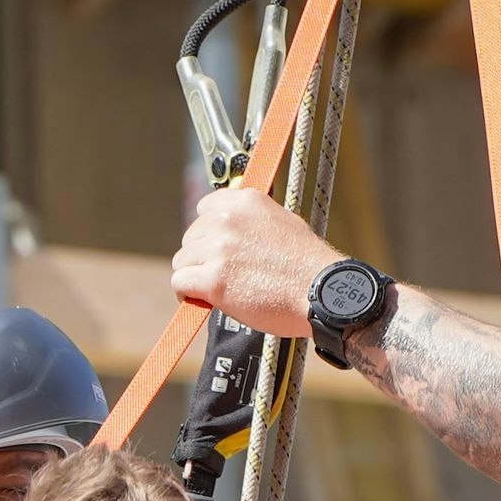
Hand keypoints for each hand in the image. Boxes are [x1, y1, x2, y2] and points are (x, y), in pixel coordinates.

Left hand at [170, 187, 345, 341]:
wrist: (320, 292)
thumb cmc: (307, 266)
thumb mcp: (283, 222)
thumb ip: (253, 221)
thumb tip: (235, 230)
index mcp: (245, 201)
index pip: (205, 208)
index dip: (208, 231)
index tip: (216, 247)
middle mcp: (227, 219)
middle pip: (191, 237)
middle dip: (202, 256)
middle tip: (221, 273)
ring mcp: (218, 249)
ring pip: (183, 260)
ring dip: (195, 275)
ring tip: (215, 288)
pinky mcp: (213, 279)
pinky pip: (180, 282)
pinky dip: (188, 294)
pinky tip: (203, 299)